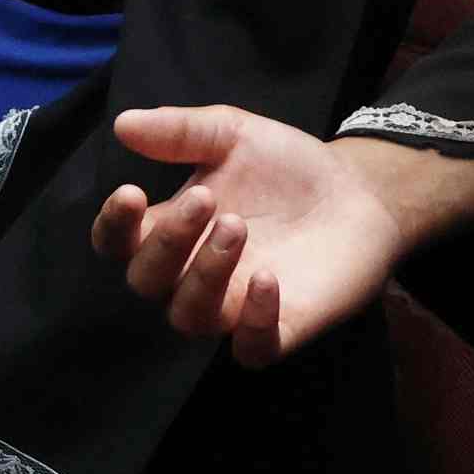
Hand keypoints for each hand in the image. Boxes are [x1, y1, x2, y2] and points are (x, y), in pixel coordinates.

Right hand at [92, 105, 411, 364]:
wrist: (359, 189)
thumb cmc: (285, 166)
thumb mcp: (231, 134)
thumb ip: (179, 131)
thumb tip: (122, 123)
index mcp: (173, 229)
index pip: (118, 244)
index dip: (114, 227)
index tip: (131, 193)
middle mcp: (192, 274)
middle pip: (146, 282)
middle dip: (168, 242)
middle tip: (207, 199)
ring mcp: (235, 306)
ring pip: (189, 317)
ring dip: (204, 274)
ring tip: (237, 226)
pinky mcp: (281, 327)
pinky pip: (251, 349)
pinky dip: (253, 323)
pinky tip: (267, 278)